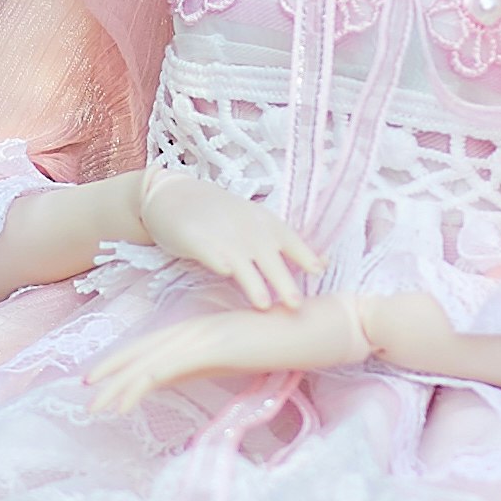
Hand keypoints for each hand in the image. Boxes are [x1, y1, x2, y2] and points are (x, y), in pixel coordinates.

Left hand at [89, 293, 366, 419]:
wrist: (330, 325)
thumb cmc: (298, 341)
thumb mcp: (250, 357)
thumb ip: (220, 363)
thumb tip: (194, 378)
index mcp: (208, 330)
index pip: (159, 348)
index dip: (127, 362)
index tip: (102, 381)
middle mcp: (201, 328)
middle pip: (146, 351)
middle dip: (112, 372)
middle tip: (83, 392)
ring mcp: (207, 334)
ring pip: (150, 360)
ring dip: (119, 383)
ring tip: (93, 403)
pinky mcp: (217, 345)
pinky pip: (169, 366)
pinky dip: (141, 381)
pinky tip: (122, 398)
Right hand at [128, 171, 320, 308]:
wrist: (176, 196)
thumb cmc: (223, 217)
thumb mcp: (257, 223)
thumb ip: (285, 244)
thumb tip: (324, 264)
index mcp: (267, 224)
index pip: (292, 241)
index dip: (306, 257)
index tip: (319, 271)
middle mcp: (248, 229)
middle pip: (269, 257)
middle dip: (283, 280)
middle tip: (296, 304)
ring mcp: (222, 234)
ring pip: (242, 261)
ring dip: (253, 281)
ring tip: (262, 304)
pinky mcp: (196, 239)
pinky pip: (210, 252)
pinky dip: (218, 261)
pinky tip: (225, 272)